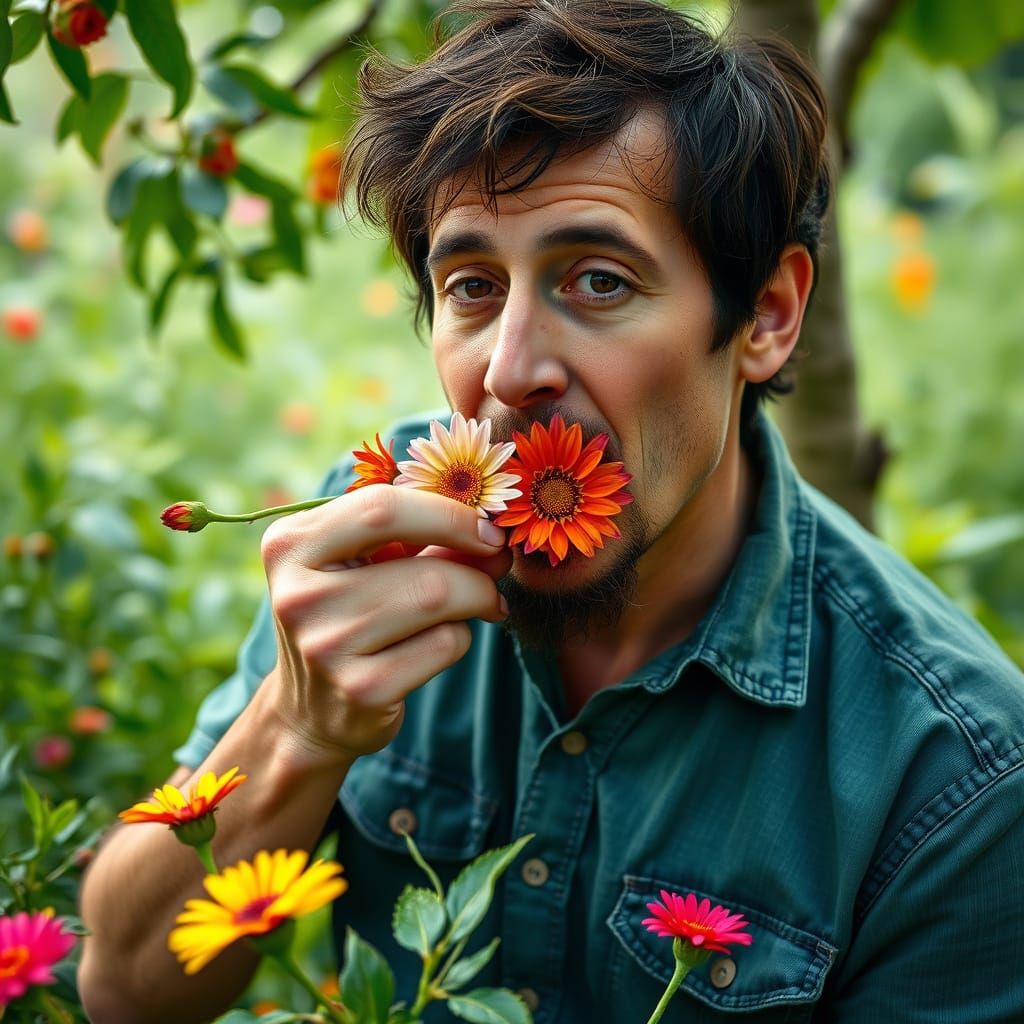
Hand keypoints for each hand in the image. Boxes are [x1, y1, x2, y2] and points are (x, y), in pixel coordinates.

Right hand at [258, 484, 510, 762]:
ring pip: (438, 602)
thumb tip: (493, 536)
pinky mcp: (360, 689)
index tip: (489, 531)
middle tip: (496, 568)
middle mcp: (298, 595)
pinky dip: (458, 638)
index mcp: (291, 544)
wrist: (314, 708)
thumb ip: (422, 537)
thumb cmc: (349, 613)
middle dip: (477, 568)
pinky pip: (444, 645)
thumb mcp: (367, 562)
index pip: (382, 508)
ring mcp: (326, 647)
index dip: (450, 515)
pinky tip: (438, 644)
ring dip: (474, 599)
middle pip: (424, 568)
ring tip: (476, 603)